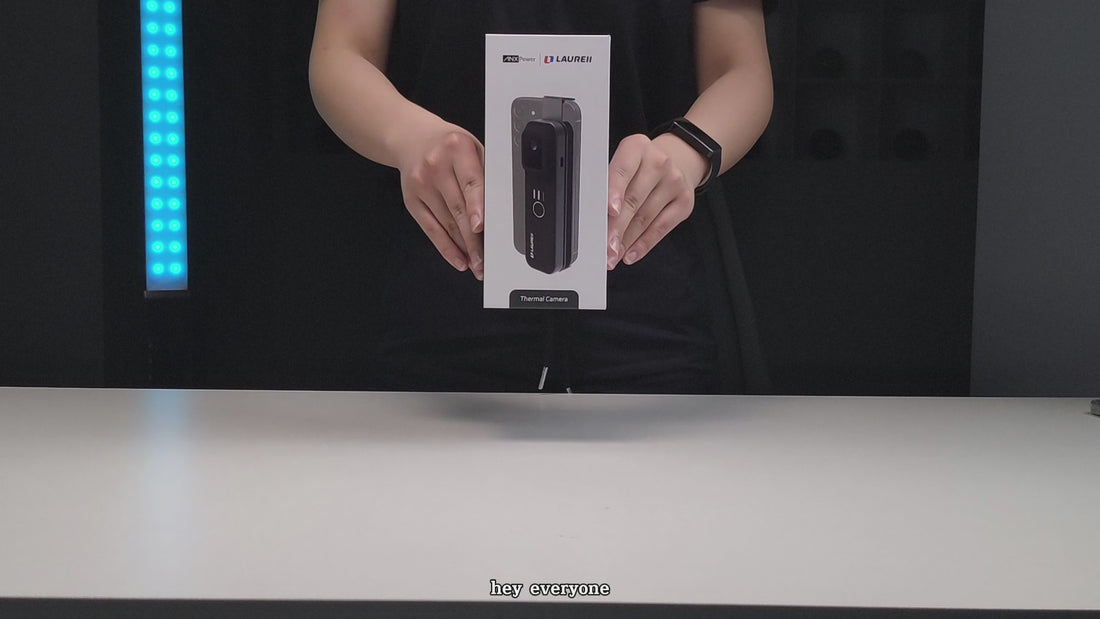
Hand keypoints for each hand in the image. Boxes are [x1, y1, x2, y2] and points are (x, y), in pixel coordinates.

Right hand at [395, 121, 484, 279]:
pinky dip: (445, 247)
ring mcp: (421, 184)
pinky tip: (458, 259)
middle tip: (486, 260)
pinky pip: (430, 229)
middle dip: (474, 239)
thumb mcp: (472, 147)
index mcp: (457, 148)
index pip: (471, 182)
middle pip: (458, 208)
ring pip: (446, 223)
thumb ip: (485, 172)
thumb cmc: (448, 146)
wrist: (411, 138)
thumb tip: (499, 209)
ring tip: (477, 264)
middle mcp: (436, 165)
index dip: (477, 206)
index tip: (481, 226)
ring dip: (463, 248)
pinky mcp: (411, 200)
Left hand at [606, 134, 707, 269]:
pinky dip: (644, 244)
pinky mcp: (684, 202)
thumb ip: (609, 184)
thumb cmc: (641, 166)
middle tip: (604, 247)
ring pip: (645, 217)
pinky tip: (631, 254)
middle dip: (616, 227)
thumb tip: (595, 218)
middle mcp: (658, 162)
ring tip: (612, 254)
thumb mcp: (624, 163)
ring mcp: (674, 182)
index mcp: (637, 147)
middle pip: (633, 200)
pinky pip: (661, 228)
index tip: (609, 212)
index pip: (622, 170)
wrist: (678, 160)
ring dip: (626, 241)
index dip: (614, 192)